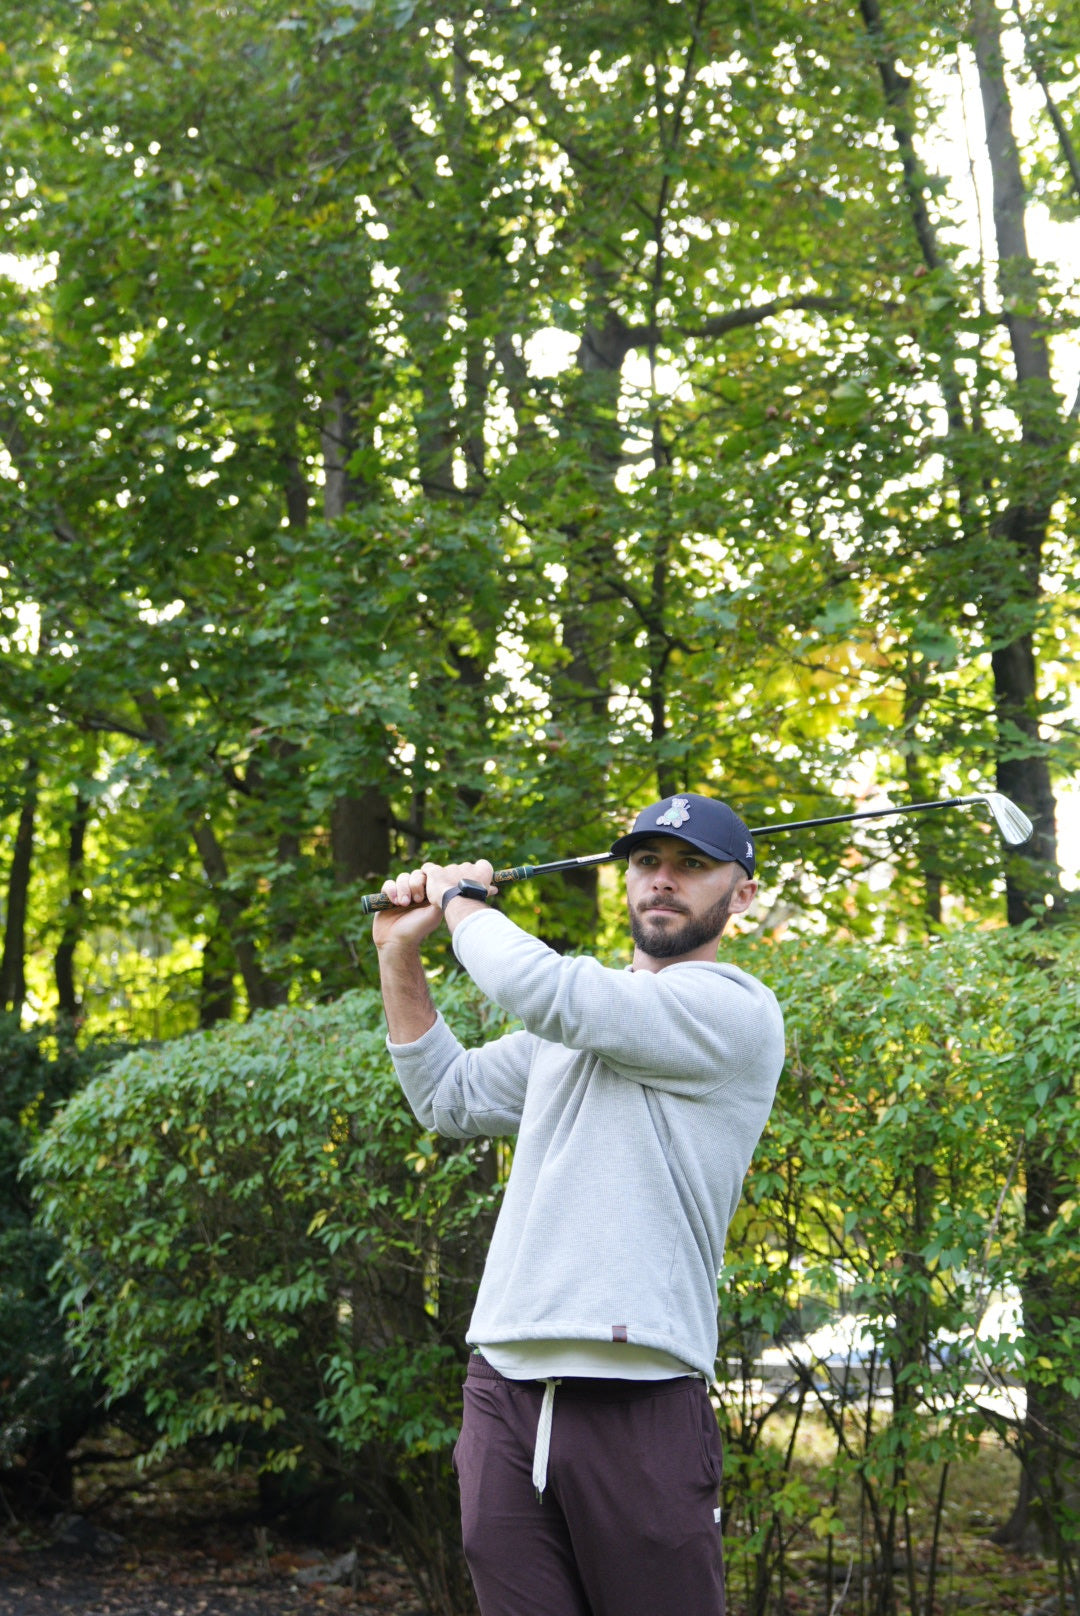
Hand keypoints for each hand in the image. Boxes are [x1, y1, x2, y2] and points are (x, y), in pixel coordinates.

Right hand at [370, 859, 494, 950]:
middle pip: (415, 873)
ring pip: (402, 877)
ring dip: (403, 888)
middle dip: (416, 884)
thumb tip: (454, 884)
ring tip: (404, 903)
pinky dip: (392, 890)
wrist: (398, 943)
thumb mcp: (436, 912)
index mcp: (428, 893)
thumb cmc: (419, 929)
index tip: (428, 890)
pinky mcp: (387, 897)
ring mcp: (401, 893)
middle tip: (417, 900)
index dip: (428, 877)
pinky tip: (395, 902)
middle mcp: (415, 891)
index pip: (429, 875)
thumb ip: (442, 897)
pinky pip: (388, 884)